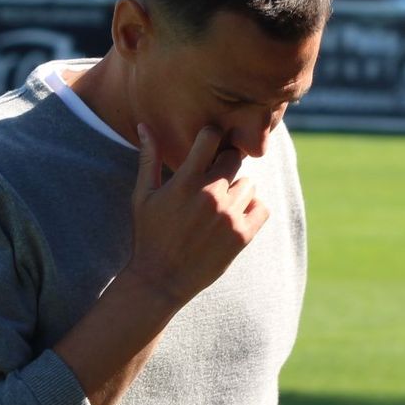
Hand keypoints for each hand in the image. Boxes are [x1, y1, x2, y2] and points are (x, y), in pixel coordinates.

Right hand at [124, 124, 267, 306]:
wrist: (161, 280)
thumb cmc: (148, 235)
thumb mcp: (142, 196)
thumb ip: (148, 158)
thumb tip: (144, 124)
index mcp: (185, 182)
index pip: (211, 136)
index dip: (211, 137)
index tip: (207, 146)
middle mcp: (210, 195)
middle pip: (234, 158)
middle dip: (224, 165)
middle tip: (212, 182)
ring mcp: (229, 216)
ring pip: (248, 184)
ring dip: (237, 191)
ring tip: (218, 207)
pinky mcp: (242, 235)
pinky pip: (261, 207)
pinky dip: (252, 210)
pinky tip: (233, 218)